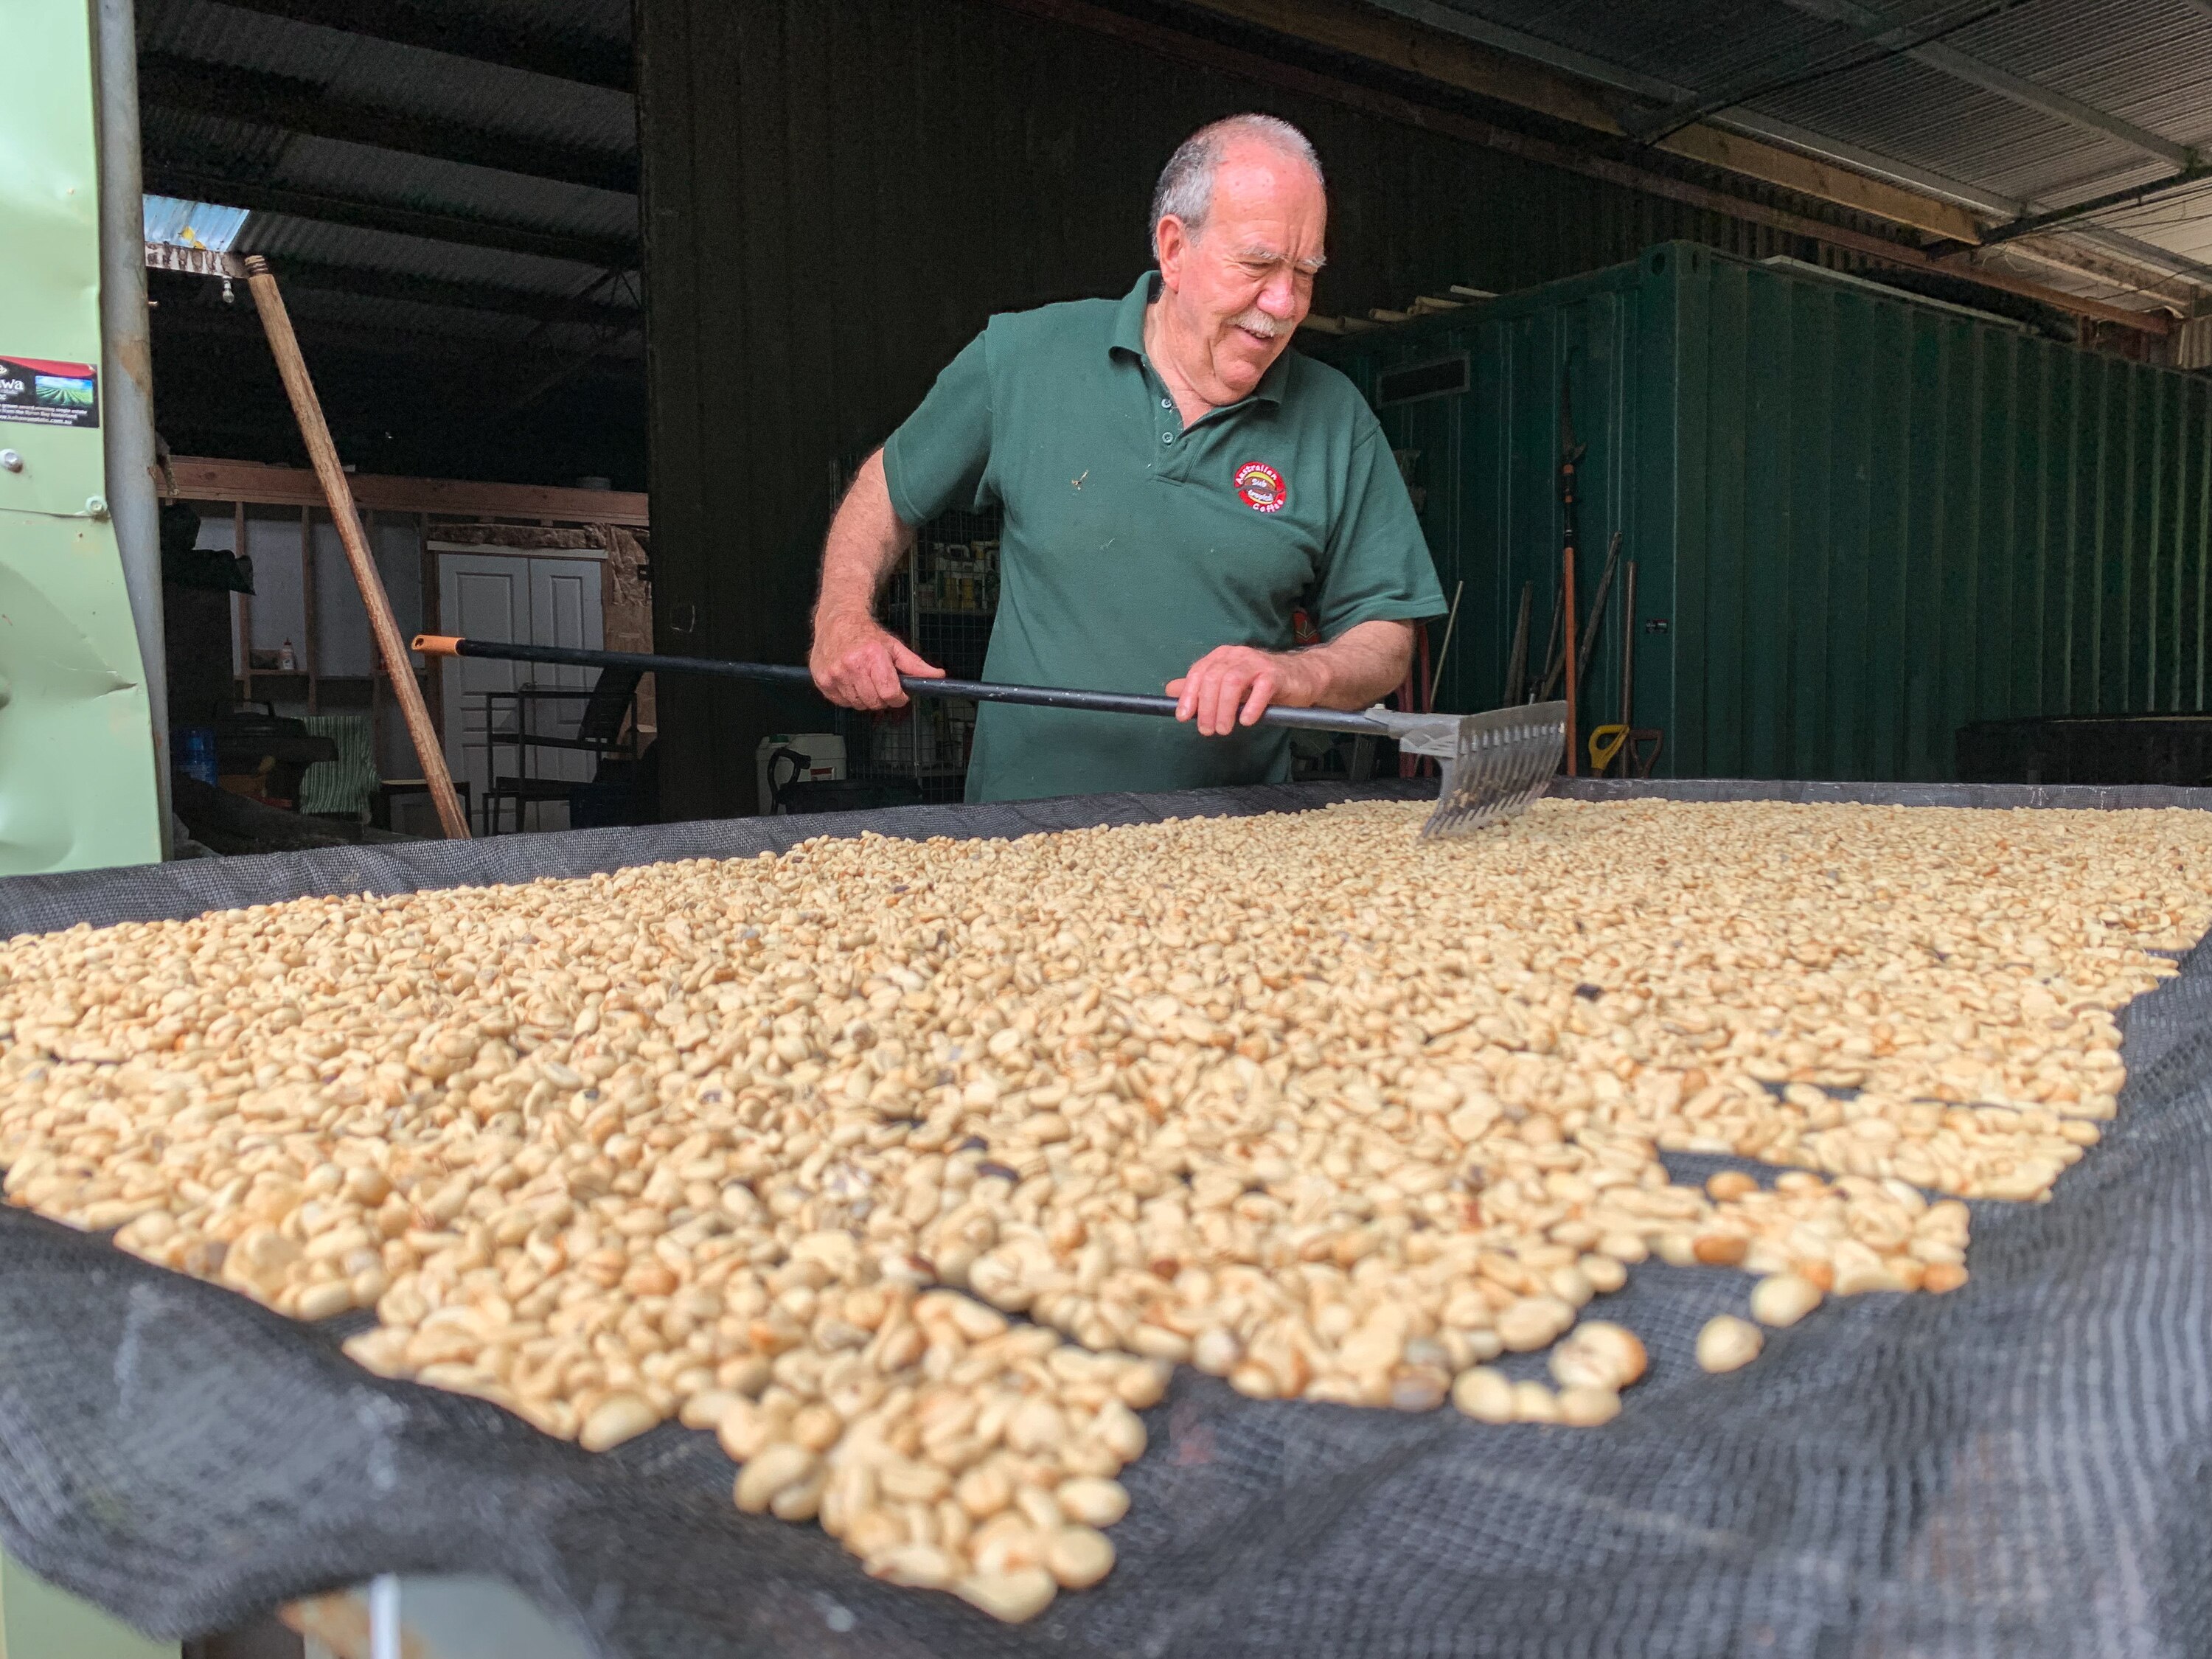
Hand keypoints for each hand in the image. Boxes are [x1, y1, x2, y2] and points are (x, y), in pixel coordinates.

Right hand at [810, 611, 943, 708]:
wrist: (837, 620)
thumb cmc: (866, 634)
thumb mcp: (894, 647)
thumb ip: (916, 665)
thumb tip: (936, 676)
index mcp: (872, 656)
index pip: (890, 693)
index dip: (898, 697)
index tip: (898, 692)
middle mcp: (851, 665)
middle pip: (874, 702)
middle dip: (882, 697)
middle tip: (879, 682)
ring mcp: (834, 674)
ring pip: (858, 704)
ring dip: (864, 697)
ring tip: (863, 679)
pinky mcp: (822, 680)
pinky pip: (841, 702)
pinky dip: (848, 696)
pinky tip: (850, 681)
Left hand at [1166, 645, 1318, 735]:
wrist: (1300, 677)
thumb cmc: (1261, 684)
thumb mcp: (1228, 686)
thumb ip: (1201, 688)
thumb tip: (1170, 690)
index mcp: (1222, 657)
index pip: (1198, 672)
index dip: (1189, 695)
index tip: (1183, 717)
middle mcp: (1237, 655)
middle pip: (1213, 678)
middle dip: (1206, 707)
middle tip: (1207, 730)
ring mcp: (1257, 663)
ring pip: (1233, 682)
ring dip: (1224, 708)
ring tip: (1224, 729)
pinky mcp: (1276, 674)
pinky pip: (1261, 688)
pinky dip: (1252, 706)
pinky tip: (1247, 721)